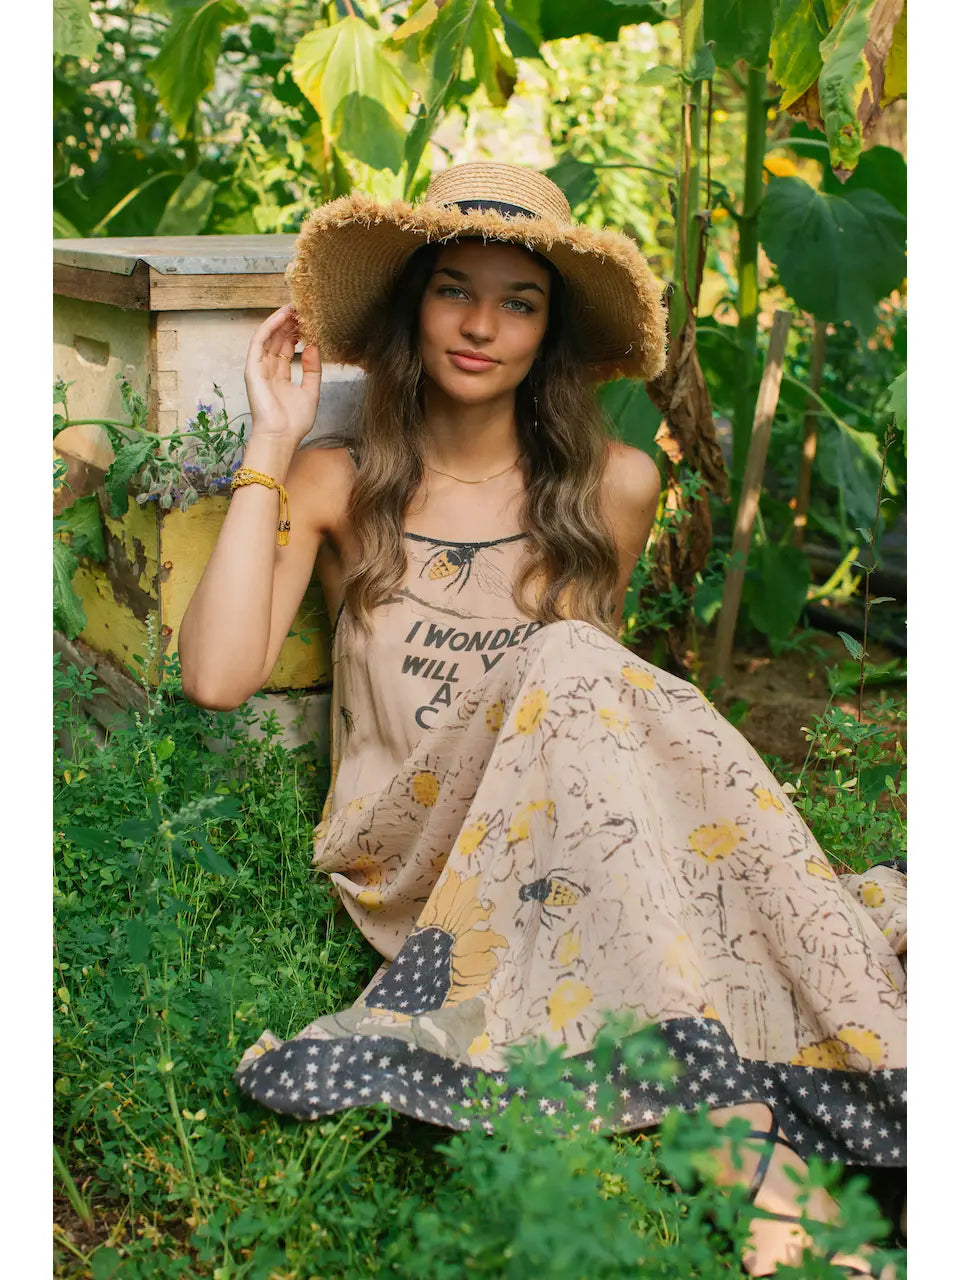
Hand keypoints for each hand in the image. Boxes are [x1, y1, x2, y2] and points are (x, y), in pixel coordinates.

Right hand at [243, 305, 321, 442]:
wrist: (281, 437)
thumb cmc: (294, 422)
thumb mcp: (311, 392)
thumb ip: (313, 370)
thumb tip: (314, 346)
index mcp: (281, 378)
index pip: (287, 350)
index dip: (297, 335)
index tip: (309, 323)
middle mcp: (269, 371)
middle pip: (278, 341)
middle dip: (289, 325)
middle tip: (303, 310)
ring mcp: (259, 369)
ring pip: (268, 338)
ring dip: (280, 322)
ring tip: (294, 308)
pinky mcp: (252, 368)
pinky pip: (259, 342)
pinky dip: (269, 327)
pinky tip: (282, 317)